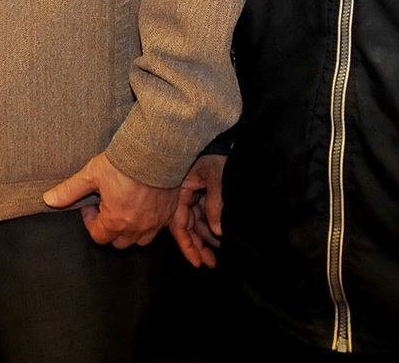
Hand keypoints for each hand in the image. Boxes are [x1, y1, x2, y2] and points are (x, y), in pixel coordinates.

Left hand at [42, 152, 180, 248]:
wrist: (156, 152)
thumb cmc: (123, 163)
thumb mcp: (91, 174)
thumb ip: (69, 191)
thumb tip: (48, 200)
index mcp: (115, 221)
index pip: (98, 237)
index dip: (91, 222)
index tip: (92, 205)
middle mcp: (136, 228)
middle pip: (118, 242)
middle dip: (110, 229)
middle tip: (107, 206)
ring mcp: (155, 223)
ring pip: (139, 240)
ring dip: (130, 230)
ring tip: (125, 208)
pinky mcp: (169, 215)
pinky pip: (158, 230)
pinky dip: (149, 224)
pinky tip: (144, 207)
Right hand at [169, 153, 226, 268]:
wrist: (215, 137)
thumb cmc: (214, 153)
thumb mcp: (216, 176)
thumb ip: (215, 203)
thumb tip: (216, 230)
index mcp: (181, 192)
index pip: (181, 226)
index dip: (188, 245)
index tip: (198, 262)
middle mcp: (183, 197)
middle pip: (187, 227)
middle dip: (197, 246)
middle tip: (211, 263)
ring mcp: (191, 195)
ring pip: (195, 223)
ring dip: (204, 238)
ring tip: (217, 254)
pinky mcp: (199, 193)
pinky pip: (201, 214)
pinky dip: (209, 226)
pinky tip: (218, 237)